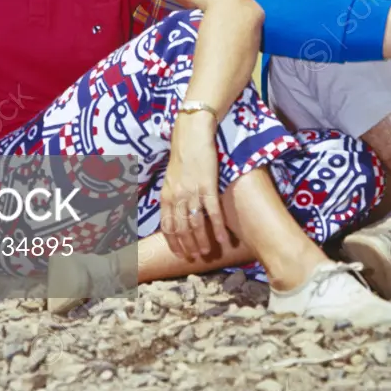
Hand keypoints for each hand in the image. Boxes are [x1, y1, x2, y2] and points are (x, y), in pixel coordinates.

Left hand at [160, 113, 229, 260]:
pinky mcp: (208, 186)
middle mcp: (177, 196)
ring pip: (196, 225)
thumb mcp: (170, 176)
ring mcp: (193, 192)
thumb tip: (173, 212)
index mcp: (166, 195)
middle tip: (196, 257)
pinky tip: (224, 239)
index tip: (180, 254)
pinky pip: (213, 213)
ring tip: (208, 252)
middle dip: (188, 247)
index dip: (174, 243)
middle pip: (181, 230)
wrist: (192, 133)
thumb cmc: (183, 153)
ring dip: (202, 241)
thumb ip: (171, 195)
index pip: (167, 226)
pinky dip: (218, 229)